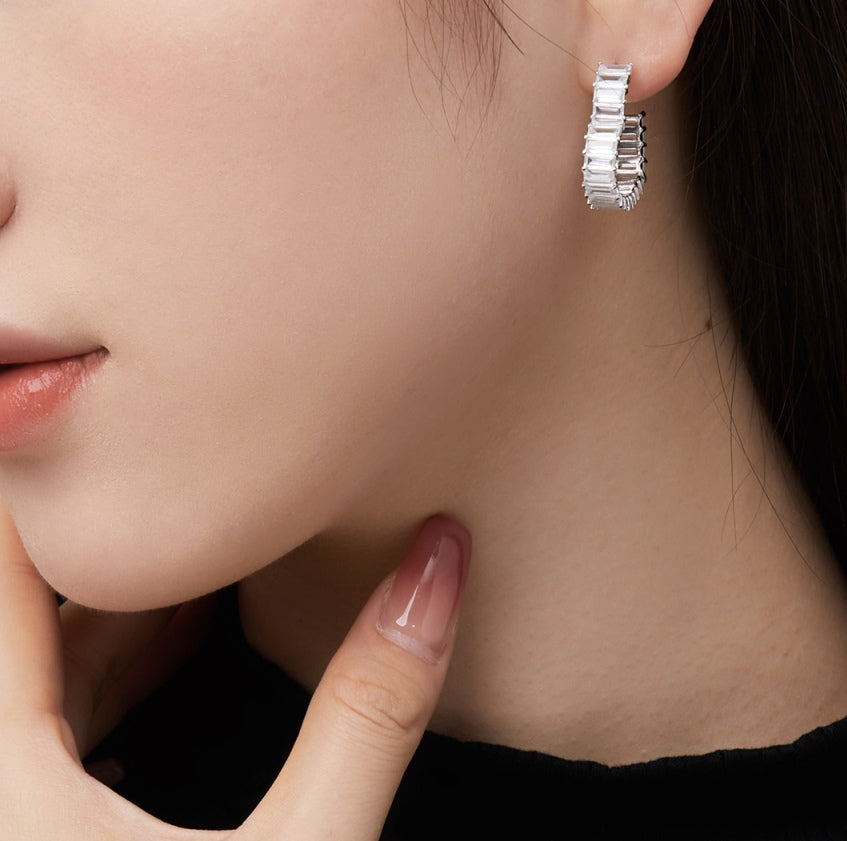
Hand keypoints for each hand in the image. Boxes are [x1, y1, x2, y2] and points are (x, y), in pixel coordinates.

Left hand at [0, 501, 470, 839]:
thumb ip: (368, 714)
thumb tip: (439, 565)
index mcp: (3, 777)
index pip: (0, 566)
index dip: (51, 479)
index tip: (120, 413)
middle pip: (22, 604)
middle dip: (116, 532)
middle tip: (194, 463)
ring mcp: (4, 816)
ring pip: (36, 667)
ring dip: (124, 605)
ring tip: (213, 547)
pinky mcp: (32, 839)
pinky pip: (46, 728)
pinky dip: (114, 674)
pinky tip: (182, 650)